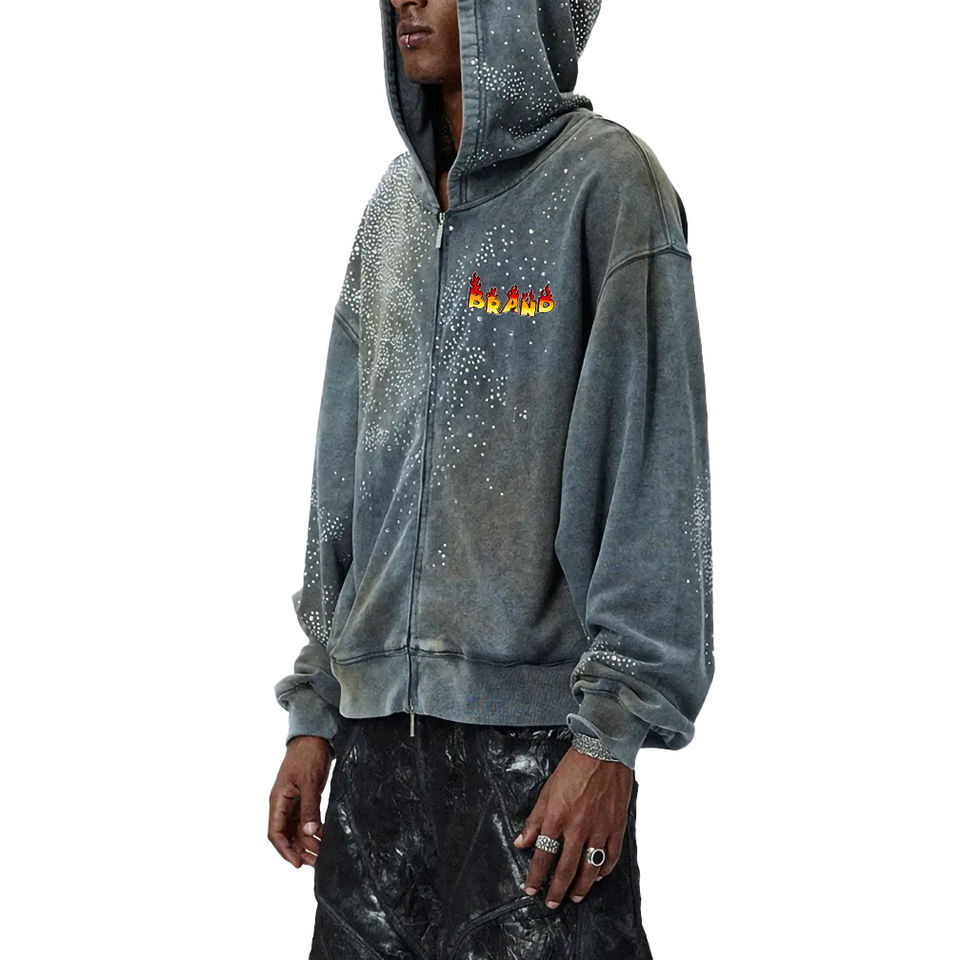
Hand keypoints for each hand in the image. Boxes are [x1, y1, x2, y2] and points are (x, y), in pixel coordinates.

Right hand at [268, 735, 332, 867]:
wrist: (314, 737)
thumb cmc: (307, 755)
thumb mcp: (309, 782)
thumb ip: (309, 808)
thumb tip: (309, 833)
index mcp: (278, 800)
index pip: (276, 833)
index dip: (285, 850)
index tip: (297, 864)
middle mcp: (283, 804)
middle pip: (287, 835)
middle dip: (300, 851)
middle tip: (316, 863)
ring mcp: (294, 802)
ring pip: (297, 830)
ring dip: (308, 844)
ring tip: (322, 856)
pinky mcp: (305, 799)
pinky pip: (306, 821)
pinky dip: (314, 831)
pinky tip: (324, 839)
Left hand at [513, 746, 632, 907]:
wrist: (602, 752)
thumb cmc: (572, 769)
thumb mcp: (547, 791)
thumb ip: (534, 820)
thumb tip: (521, 843)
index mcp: (557, 817)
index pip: (543, 855)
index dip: (535, 876)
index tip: (530, 888)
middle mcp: (577, 827)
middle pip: (565, 868)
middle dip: (556, 890)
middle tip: (551, 903)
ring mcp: (599, 828)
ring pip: (589, 868)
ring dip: (581, 887)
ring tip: (574, 897)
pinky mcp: (616, 826)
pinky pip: (611, 856)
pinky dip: (604, 870)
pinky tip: (598, 877)